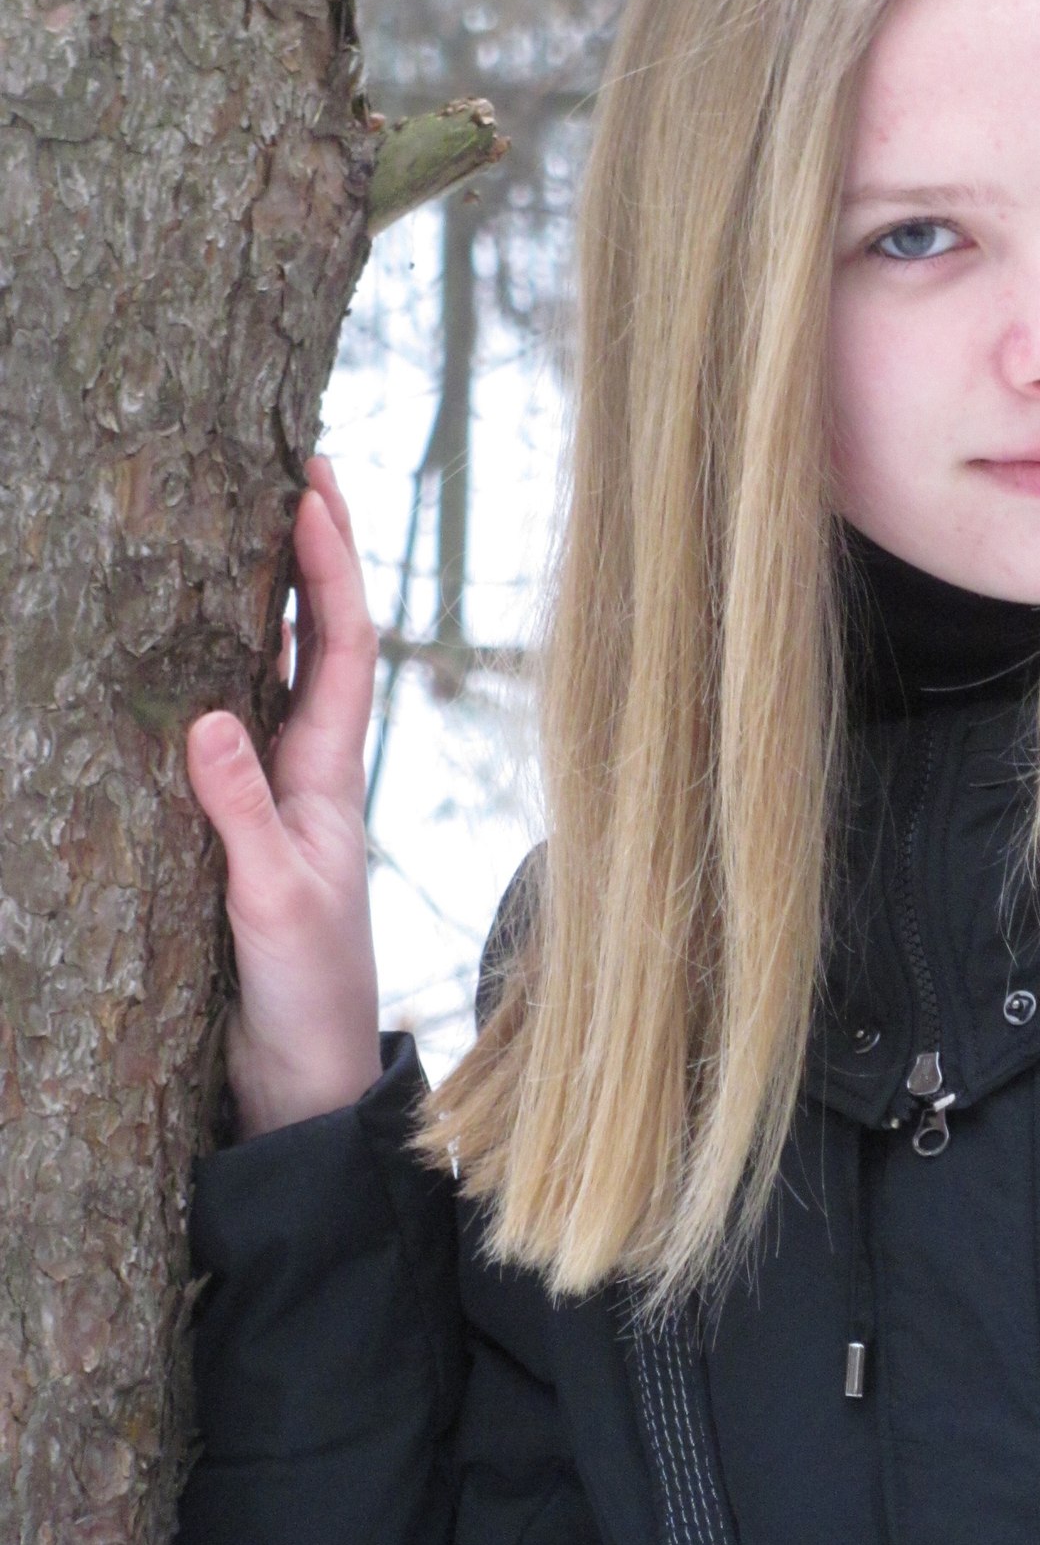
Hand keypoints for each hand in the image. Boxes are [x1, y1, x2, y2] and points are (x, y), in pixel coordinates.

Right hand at [187, 457, 381, 1139]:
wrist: (303, 1077)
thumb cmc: (307, 994)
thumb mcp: (275, 904)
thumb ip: (242, 817)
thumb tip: (207, 719)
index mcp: (332, 777)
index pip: (343, 646)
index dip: (332, 566)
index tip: (312, 486)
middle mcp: (311, 772)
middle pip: (318, 640)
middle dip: (308, 555)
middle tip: (288, 467)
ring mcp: (277, 798)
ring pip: (277, 677)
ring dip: (270, 601)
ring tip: (242, 524)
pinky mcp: (239, 831)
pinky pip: (233, 730)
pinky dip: (220, 672)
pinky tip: (190, 646)